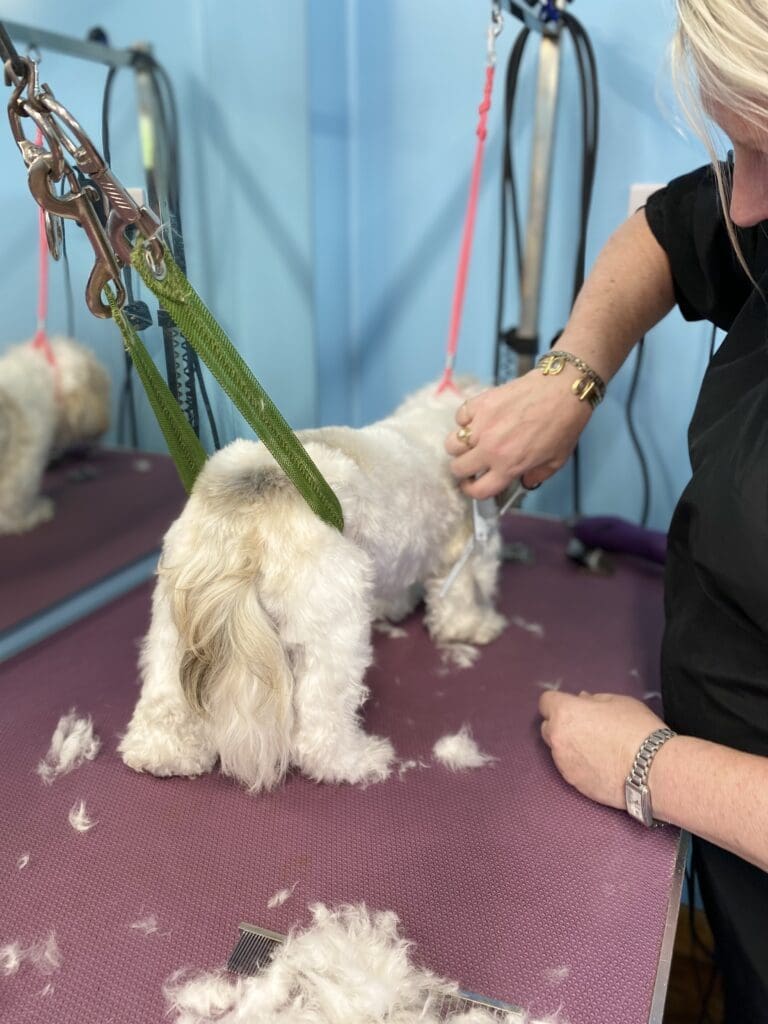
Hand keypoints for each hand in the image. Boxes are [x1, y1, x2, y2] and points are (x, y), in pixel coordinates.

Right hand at [444, 369, 592, 499]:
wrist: (563, 390)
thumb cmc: (563, 425)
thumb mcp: (556, 461)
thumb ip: (537, 476)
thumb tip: (523, 480)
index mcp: (508, 466)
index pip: (477, 490)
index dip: (471, 490)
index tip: (471, 485)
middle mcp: (490, 449)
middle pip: (457, 468)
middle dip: (462, 470)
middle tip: (471, 463)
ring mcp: (482, 425)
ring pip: (452, 444)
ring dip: (460, 446)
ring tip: (472, 441)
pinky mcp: (480, 403)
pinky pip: (460, 417)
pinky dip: (466, 420)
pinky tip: (478, 419)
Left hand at [538, 691, 666, 808]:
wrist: (651, 769)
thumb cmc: (636, 728)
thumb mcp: (617, 701)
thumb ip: (593, 700)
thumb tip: (581, 700)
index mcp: (565, 713)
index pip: (546, 702)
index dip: (559, 702)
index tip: (573, 707)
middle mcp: (557, 738)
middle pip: (548, 727)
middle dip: (561, 724)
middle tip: (585, 727)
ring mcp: (563, 763)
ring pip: (558, 749)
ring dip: (569, 745)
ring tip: (596, 748)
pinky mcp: (573, 783)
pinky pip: (570, 768)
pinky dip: (579, 764)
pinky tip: (600, 765)